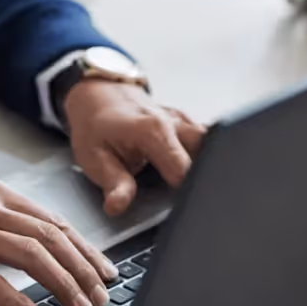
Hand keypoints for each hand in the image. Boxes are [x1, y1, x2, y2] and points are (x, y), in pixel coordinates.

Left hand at [64, 80, 205, 215]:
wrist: (97, 96)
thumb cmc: (95, 127)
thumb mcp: (95, 159)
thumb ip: (114, 184)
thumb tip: (118, 206)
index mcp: (153, 131)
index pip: (184, 171)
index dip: (185, 194)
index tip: (179, 209)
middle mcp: (174, 123)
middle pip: (208, 155)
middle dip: (203, 180)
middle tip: (189, 200)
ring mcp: (184, 121)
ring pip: (211, 146)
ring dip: (205, 166)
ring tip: (192, 185)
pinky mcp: (187, 124)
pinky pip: (205, 142)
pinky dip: (202, 157)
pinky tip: (191, 170)